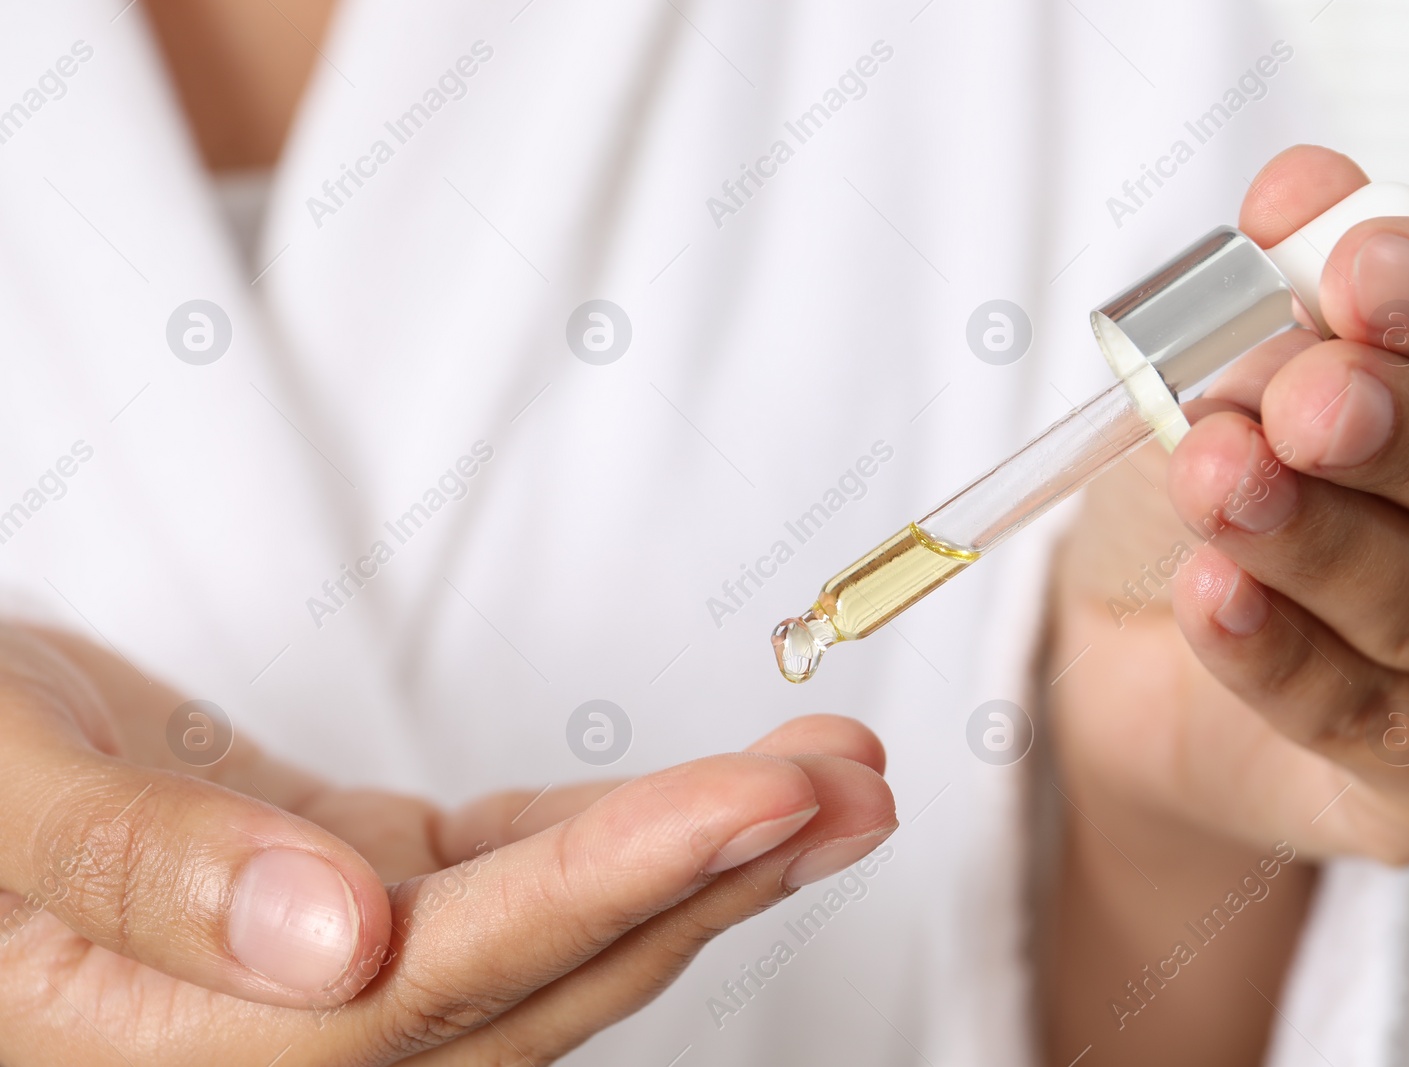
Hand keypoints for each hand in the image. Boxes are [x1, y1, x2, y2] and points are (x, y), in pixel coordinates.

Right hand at [0, 626, 894, 1064]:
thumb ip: (144, 870)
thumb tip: (335, 936)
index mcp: (179, 1038)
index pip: (439, 979)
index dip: (611, 890)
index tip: (755, 800)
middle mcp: (279, 1031)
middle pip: (539, 973)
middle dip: (711, 876)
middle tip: (854, 787)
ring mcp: (332, 968)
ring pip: (549, 931)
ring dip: (694, 854)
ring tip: (829, 777)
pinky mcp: (355, 898)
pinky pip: (507, 876)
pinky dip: (611, 830)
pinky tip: (709, 793)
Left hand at [1040, 144, 1408, 1063]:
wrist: (1157, 641)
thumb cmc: (1249, 481)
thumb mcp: (1254, 367)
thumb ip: (1291, 282)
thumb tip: (1299, 192)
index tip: (1362, 270)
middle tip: (1304, 397)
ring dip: (1319, 539)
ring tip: (1214, 475)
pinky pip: (1361, 719)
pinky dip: (1274, 653)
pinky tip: (1208, 594)